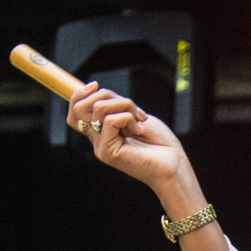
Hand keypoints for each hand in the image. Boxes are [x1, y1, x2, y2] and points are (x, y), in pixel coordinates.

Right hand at [67, 82, 190, 198]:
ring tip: (139, 119)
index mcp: (102, 131)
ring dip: (124, 105)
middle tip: (132, 108)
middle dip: (107, 95)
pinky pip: (110, 120)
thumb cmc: (160, 143)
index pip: (75, 111)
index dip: (79, 94)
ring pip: (98, 109)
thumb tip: (95, 89)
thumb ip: (115, 105)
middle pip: (80, 106)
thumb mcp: (135, 115)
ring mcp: (101, 147)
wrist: (175, 165)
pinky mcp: (108, 152)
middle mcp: (98, 140)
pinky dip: (128, 117)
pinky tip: (139, 129)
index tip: (95, 85)